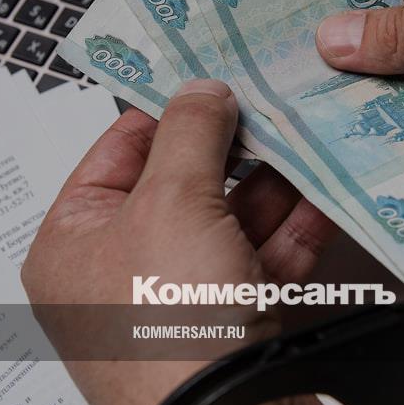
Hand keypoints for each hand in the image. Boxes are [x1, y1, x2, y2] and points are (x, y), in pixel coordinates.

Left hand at [22, 80, 335, 404]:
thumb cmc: (170, 329)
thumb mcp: (171, 204)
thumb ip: (190, 133)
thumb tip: (202, 89)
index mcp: (77, 243)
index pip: (118, 152)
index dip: (166, 110)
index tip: (211, 75)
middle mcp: (127, 270)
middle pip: (184, 184)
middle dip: (232, 148)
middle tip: (271, 102)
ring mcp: (185, 299)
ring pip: (232, 221)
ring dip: (273, 183)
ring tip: (307, 138)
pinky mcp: (237, 320)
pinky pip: (265, 259)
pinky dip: (295, 227)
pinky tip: (325, 193)